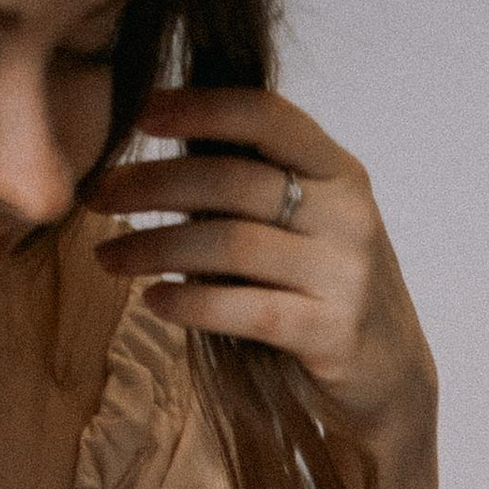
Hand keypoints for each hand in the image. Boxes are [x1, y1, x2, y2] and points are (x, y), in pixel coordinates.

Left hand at [90, 89, 435, 441]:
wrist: (392, 381)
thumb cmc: (329, 291)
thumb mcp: (309, 223)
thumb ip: (257, 185)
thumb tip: (161, 145)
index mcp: (339, 172)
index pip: (265, 115)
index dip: (198, 107)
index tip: (138, 112)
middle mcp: (347, 215)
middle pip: (232, 181)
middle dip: (152, 185)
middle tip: (96, 196)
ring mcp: (344, 275)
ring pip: (230, 244)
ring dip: (156, 248)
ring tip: (108, 257)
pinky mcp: (332, 333)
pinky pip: (246, 308)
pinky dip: (191, 304)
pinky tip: (154, 302)